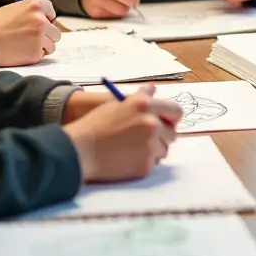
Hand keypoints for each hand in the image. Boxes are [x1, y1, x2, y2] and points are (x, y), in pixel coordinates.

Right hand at [0, 0, 59, 66]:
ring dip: (41, 47)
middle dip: (46, 36)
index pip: (51, 12)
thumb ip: (31, 12)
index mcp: (35, 5)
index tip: (38, 25)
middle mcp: (41, 20)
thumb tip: (46, 19)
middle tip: (30, 39)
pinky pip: (41, 55)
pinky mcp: (36, 53)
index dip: (45, 19)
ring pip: (51, 45)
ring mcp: (40, 37)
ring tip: (24, 46)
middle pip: (55, 31)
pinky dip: (33, 56)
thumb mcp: (14, 9)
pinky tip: (20, 52)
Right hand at [64, 86, 182, 181]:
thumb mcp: (118, 103)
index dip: (172, 118)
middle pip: (172, 133)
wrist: (80, 150)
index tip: (166, 122)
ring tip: (132, 148)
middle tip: (144, 138)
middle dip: (162, 136)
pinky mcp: (145, 166)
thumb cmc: (96, 125)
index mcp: (145, 105)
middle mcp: (152, 124)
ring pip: (164, 150)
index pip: (176, 111)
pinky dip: (143, 162)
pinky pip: (153, 164)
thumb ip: (141, 97)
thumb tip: (153, 89)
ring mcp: (150, 146)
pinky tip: (126, 158)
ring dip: (154, 150)